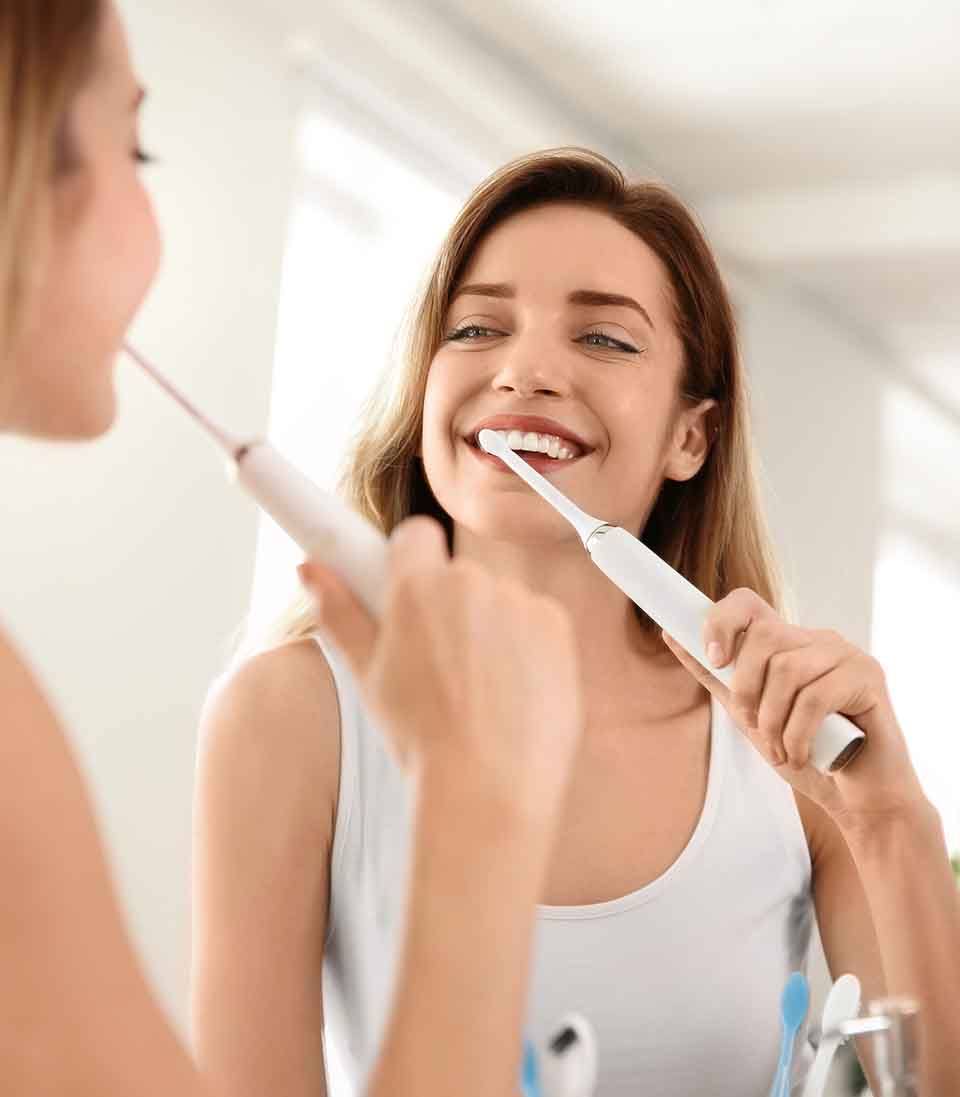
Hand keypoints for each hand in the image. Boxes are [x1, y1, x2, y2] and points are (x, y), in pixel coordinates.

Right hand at [298, 516, 583, 831]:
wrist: (488, 788)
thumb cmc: (422, 739)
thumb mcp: (367, 676)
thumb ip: (339, 611)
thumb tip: (310, 568)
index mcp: (417, 587)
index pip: (416, 535)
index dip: (411, 563)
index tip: (410, 593)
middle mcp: (471, 582)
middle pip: (459, 574)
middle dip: (450, 606)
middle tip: (440, 663)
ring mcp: (519, 602)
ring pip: (499, 599)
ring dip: (490, 627)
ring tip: (478, 690)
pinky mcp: (557, 625)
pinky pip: (536, 620)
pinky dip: (527, 647)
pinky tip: (511, 692)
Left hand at [662, 588, 928, 831]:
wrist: (857, 797)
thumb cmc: (806, 753)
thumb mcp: (748, 714)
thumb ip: (716, 677)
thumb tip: (671, 634)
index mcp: (788, 643)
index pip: (747, 603)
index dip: (721, 621)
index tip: (714, 658)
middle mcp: (817, 639)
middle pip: (763, 636)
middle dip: (746, 690)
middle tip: (754, 727)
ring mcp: (846, 654)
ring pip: (786, 669)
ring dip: (773, 721)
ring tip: (781, 750)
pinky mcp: (869, 677)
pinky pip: (816, 697)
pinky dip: (798, 735)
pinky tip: (801, 755)